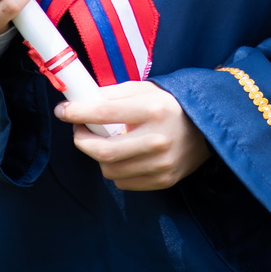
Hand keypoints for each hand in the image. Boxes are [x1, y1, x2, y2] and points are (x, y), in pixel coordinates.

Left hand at [55, 82, 209, 190]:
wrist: (208, 128)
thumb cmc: (170, 105)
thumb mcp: (145, 90)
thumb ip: (113, 94)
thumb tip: (81, 100)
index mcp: (152, 110)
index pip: (104, 113)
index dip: (77, 113)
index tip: (63, 110)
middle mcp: (157, 139)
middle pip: (102, 151)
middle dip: (81, 140)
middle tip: (78, 129)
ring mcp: (161, 164)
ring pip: (110, 169)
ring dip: (99, 156)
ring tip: (104, 142)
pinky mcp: (164, 180)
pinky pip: (124, 182)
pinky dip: (116, 170)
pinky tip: (123, 156)